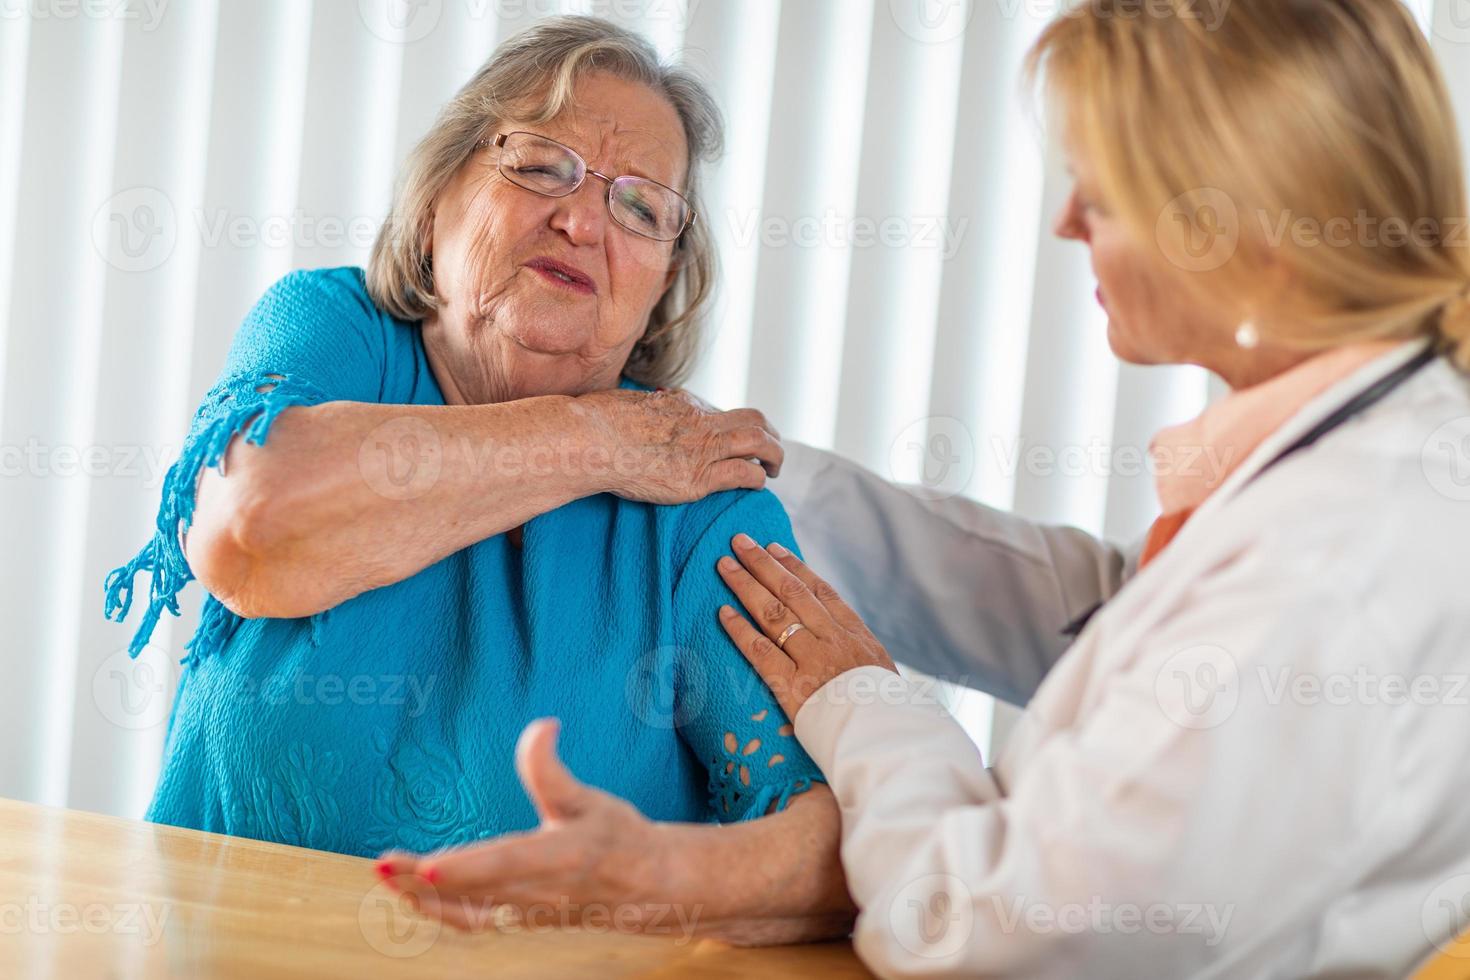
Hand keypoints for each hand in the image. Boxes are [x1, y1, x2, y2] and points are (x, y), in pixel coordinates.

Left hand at [375, 719, 668, 932]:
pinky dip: (440, 911)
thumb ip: (554, 770)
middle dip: (425, 882)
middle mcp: (544, 894)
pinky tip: (413, 894)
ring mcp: (530, 914)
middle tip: (384, 866)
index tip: (428, 866)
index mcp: (564, 858)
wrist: (648, 888)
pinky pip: (474, 922)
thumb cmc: (618, 837)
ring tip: (388, 877)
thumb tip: (542, 724)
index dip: (468, 867)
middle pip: (475, 892)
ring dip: (424, 898)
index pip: (509, 863)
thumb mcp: (591, 799)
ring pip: (468, 912)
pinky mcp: (521, 921)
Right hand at [574, 387, 782, 503]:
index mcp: (681, 403)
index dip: (728, 426)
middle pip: (753, 419)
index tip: (729, 438)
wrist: (589, 439)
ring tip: (775, 468)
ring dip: (775, 454)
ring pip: (759, 442)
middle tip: (772, 449)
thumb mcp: (625, 402)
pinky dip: (757, 478)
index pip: (717, 412)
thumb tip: (643, 404)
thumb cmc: (594, 423)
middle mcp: (698, 421)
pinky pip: (743, 473)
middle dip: (770, 434)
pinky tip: (759, 485)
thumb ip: (643, 407)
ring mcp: (700, 448)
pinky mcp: (697, 478)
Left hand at [716, 534, 896, 720]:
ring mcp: (812, 659)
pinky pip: (760, 650)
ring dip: (745, 585)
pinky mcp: (793, 685)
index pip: (820, 590)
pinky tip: (723, 612)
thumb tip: (842, 645)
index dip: (794, 567)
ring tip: (724, 565)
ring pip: (773, 612)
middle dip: (763, 564)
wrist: (887, 737)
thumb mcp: (881, 674)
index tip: (774, 548)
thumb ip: (858, 655)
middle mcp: (832, 639)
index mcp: (855, 634)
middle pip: (791, 592)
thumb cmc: (887, 713)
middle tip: (740, 541)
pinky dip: (740, 629)